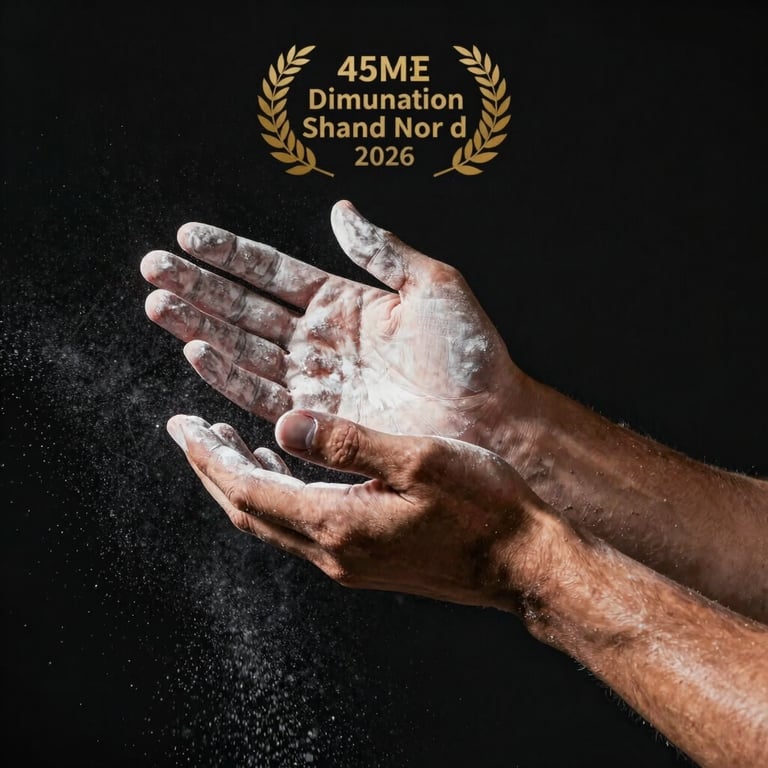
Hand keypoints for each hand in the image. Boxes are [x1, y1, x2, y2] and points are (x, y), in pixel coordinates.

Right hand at [141, 201, 527, 451]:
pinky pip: (263, 392)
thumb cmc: (469, 353)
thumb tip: (339, 211)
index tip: (189, 236)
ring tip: (157, 303)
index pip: (274, 272)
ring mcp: (316, 379)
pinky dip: (227, 374)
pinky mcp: (317, 418)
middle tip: (153, 266)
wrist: (488, 418)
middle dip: (198, 287)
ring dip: (199, 327)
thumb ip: (380, 250)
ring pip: (244, 348)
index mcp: (345, 302)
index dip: (231, 254)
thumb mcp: (431, 285)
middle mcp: (322, 339)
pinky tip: (196, 352)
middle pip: (246, 308)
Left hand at [165, 409, 553, 611]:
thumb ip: (349, 443)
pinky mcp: (365, 560)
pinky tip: (284, 470)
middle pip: (248, 510)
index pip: (248, 489)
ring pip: (270, 521)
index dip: (208, 456)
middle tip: (188, 430)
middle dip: (211, 468)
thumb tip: (285, 422)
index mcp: (339, 524)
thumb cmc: (484, 508)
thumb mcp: (420, 460)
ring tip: (223, 443)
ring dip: (240, 481)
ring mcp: (349, 562)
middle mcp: (334, 552)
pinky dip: (276, 494)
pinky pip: (299, 526)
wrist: (524, 563)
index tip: (181, 424)